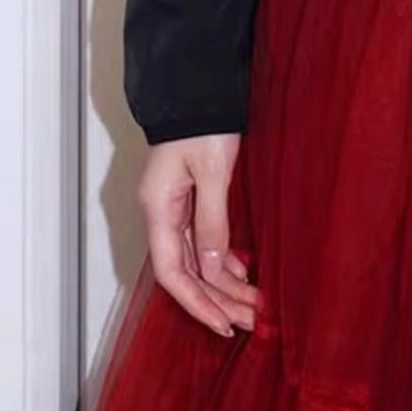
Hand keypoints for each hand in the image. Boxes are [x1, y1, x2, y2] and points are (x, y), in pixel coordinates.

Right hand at [138, 133, 261, 337]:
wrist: (199, 86)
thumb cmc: (204, 122)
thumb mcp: (213, 171)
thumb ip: (212, 221)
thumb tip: (214, 269)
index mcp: (159, 208)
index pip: (172, 273)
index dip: (197, 303)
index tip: (224, 324)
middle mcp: (161, 212)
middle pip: (186, 271)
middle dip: (216, 299)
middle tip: (250, 321)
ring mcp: (174, 205)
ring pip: (196, 258)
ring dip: (223, 282)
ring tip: (252, 304)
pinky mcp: (189, 196)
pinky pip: (201, 239)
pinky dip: (222, 259)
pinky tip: (242, 272)